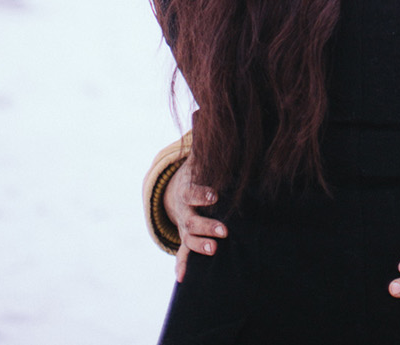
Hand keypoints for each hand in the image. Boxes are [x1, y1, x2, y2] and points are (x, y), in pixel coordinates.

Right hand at [163, 156, 224, 281]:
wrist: (175, 193)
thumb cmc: (195, 177)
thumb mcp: (196, 163)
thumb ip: (204, 150)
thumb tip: (208, 121)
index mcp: (186, 192)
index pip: (193, 193)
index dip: (202, 194)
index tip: (215, 195)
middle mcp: (184, 212)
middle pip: (194, 220)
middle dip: (207, 226)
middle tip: (224, 230)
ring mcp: (184, 227)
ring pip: (190, 238)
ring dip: (200, 245)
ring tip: (214, 250)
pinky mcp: (186, 239)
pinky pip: (182, 254)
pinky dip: (182, 266)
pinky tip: (182, 278)